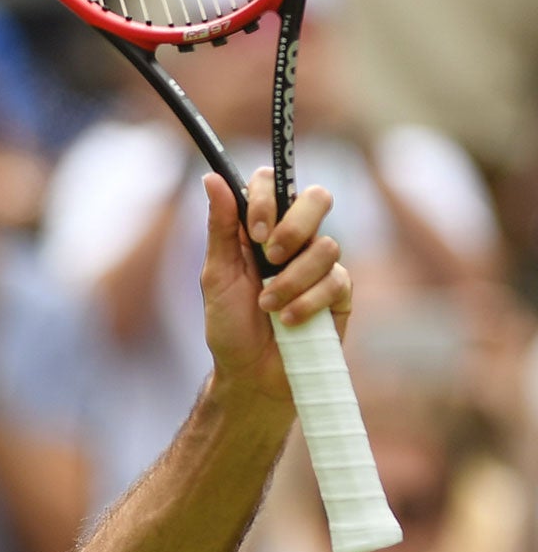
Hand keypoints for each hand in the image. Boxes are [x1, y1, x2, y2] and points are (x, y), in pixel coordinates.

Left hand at [200, 169, 346, 407]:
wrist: (252, 374)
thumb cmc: (230, 324)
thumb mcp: (216, 275)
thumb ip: (221, 226)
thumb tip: (211, 177)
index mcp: (260, 228)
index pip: (273, 184)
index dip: (268, 198)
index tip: (256, 230)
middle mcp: (295, 240)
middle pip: (318, 198)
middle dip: (294, 227)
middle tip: (270, 257)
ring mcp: (320, 265)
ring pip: (326, 246)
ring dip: (291, 280)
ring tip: (268, 306)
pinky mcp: (340, 293)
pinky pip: (337, 281)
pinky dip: (307, 303)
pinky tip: (287, 321)